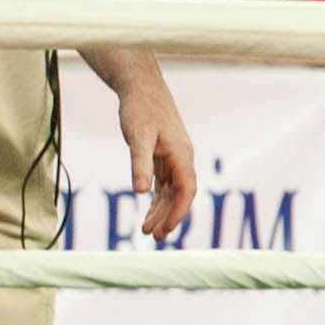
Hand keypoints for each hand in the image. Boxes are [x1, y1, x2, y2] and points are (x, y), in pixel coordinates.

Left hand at [118, 78, 196, 240]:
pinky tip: (149, 212)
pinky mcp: (164, 157)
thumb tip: (141, 192)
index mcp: (182, 154)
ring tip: (148, 231)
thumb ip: (140, 164)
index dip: (178, 211)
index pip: (186, 190)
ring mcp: (174, 158)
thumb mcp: (137, 137)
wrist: (140, 87)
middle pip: (181, 195)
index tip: (165, 229)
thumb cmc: (140, 109)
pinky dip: (158, 199)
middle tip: (154, 237)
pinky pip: (165, 184)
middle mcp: (182, 158)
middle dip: (169, 217)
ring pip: (172, 192)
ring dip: (162, 211)